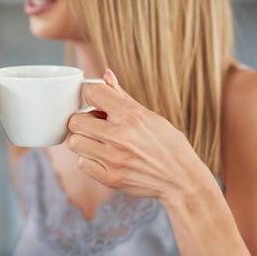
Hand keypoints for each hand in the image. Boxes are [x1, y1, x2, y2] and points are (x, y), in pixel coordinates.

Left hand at [67, 69, 211, 203]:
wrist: (182, 180)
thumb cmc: (169, 145)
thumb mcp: (151, 116)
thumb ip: (123, 97)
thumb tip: (106, 75)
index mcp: (131, 115)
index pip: (92, 93)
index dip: (93, 96)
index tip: (99, 104)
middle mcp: (120, 136)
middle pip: (75, 120)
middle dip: (84, 120)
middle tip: (97, 125)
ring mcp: (113, 159)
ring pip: (74, 142)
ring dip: (83, 140)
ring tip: (98, 142)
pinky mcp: (110, 178)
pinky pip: (81, 163)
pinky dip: (88, 160)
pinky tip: (102, 157)